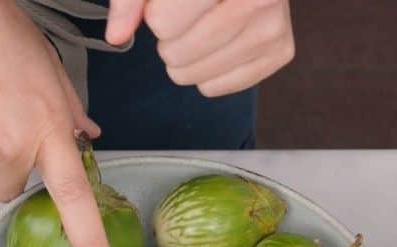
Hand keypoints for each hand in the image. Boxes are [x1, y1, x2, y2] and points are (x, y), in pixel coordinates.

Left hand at [106, 0, 294, 97]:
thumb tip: (115, 35)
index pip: (163, 23)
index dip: (155, 15)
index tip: (170, 3)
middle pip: (177, 53)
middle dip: (170, 39)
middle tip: (185, 18)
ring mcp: (274, 27)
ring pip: (196, 76)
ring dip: (186, 59)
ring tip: (200, 30)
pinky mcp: (281, 51)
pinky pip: (217, 87)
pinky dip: (208, 72)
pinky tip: (219, 44)